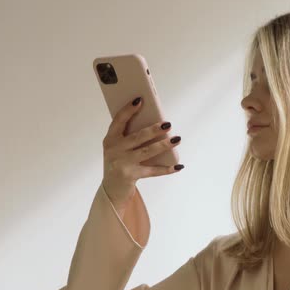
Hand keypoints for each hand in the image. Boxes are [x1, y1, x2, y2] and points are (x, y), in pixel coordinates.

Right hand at [101, 97, 182, 212]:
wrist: (111, 189)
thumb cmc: (119, 162)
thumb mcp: (119, 148)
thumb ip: (130, 136)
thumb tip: (156, 124)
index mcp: (110, 139)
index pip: (119, 120)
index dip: (129, 110)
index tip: (140, 100)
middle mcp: (114, 150)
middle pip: (137, 137)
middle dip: (154, 130)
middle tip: (168, 124)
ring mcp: (122, 163)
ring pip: (147, 152)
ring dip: (164, 145)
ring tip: (177, 139)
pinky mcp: (131, 175)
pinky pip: (152, 171)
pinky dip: (167, 169)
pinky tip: (178, 166)